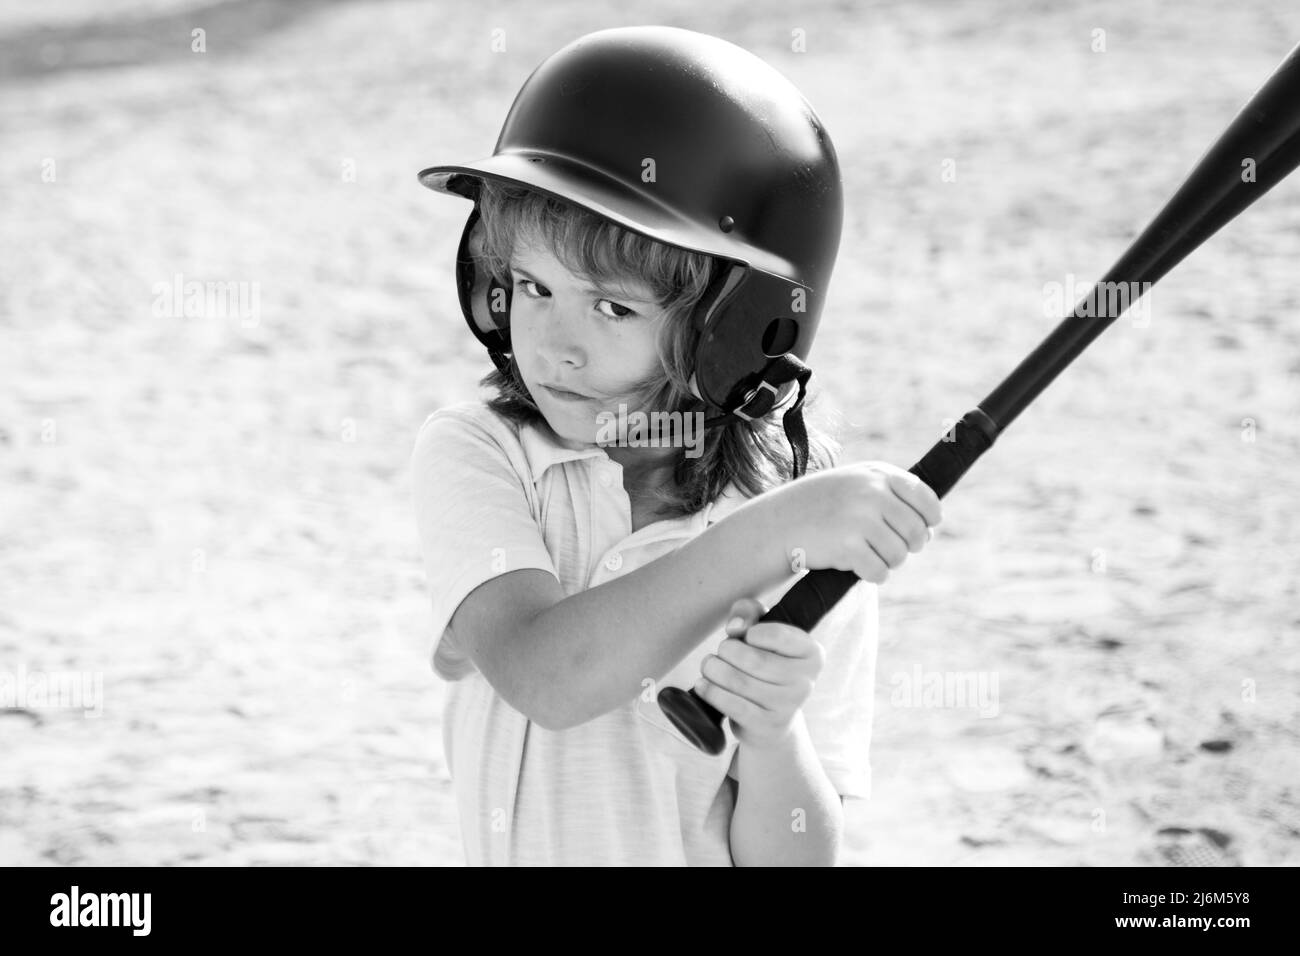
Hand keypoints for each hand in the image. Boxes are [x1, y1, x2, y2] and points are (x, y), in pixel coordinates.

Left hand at [694, 596, 824, 750]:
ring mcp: (788, 706)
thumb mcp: (760, 630)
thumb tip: (735, 627)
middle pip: (753, 659)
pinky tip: (702, 684)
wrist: (769, 718)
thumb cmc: (764, 663)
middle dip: (726, 650)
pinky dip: (711, 691)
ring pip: (738, 681)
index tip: (746, 637)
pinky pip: (732, 705)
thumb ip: (748, 612)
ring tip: (710, 666)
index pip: (778, 635)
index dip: (752, 633)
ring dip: (713, 669)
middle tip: (722, 652)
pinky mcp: (767, 726)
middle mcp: (806, 681)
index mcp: (812, 653)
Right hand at [774, 460, 941, 584]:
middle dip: (907, 547)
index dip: (929, 520)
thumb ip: (893, 497)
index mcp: (878, 474)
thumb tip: (930, 529)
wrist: (778, 522)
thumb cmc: (823, 507)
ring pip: (900, 555)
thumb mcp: (857, 485)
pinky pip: (880, 572)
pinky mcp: (847, 546)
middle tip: (887, 547)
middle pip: (917, 533)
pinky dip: (872, 574)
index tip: (921, 529)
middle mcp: (872, 492)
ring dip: (887, 562)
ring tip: (865, 553)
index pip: (927, 501)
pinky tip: (854, 564)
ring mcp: (859, 519)